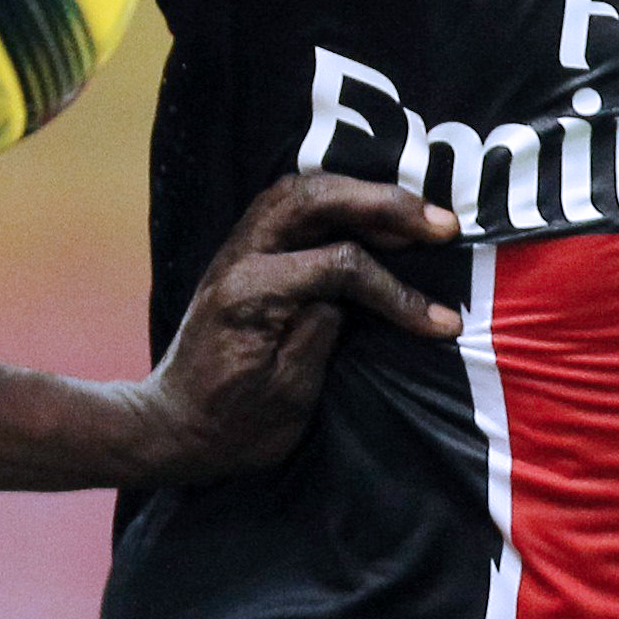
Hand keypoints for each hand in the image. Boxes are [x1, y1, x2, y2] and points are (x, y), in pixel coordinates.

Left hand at [126, 172, 461, 481]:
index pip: (338, 264)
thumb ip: (319, 337)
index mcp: (251, 293)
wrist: (174, 428)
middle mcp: (240, 257)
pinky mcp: (245, 255)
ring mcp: (239, 250)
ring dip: (361, 194)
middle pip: (315, 198)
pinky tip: (372, 217)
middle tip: (443, 224)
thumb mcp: (285, 397)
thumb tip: (351, 298)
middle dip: (384, 204)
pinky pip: (291, 207)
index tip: (440, 322)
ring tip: (415, 215)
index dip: (395, 290)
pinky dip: (336, 202)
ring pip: (301, 191)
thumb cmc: (230, 425)